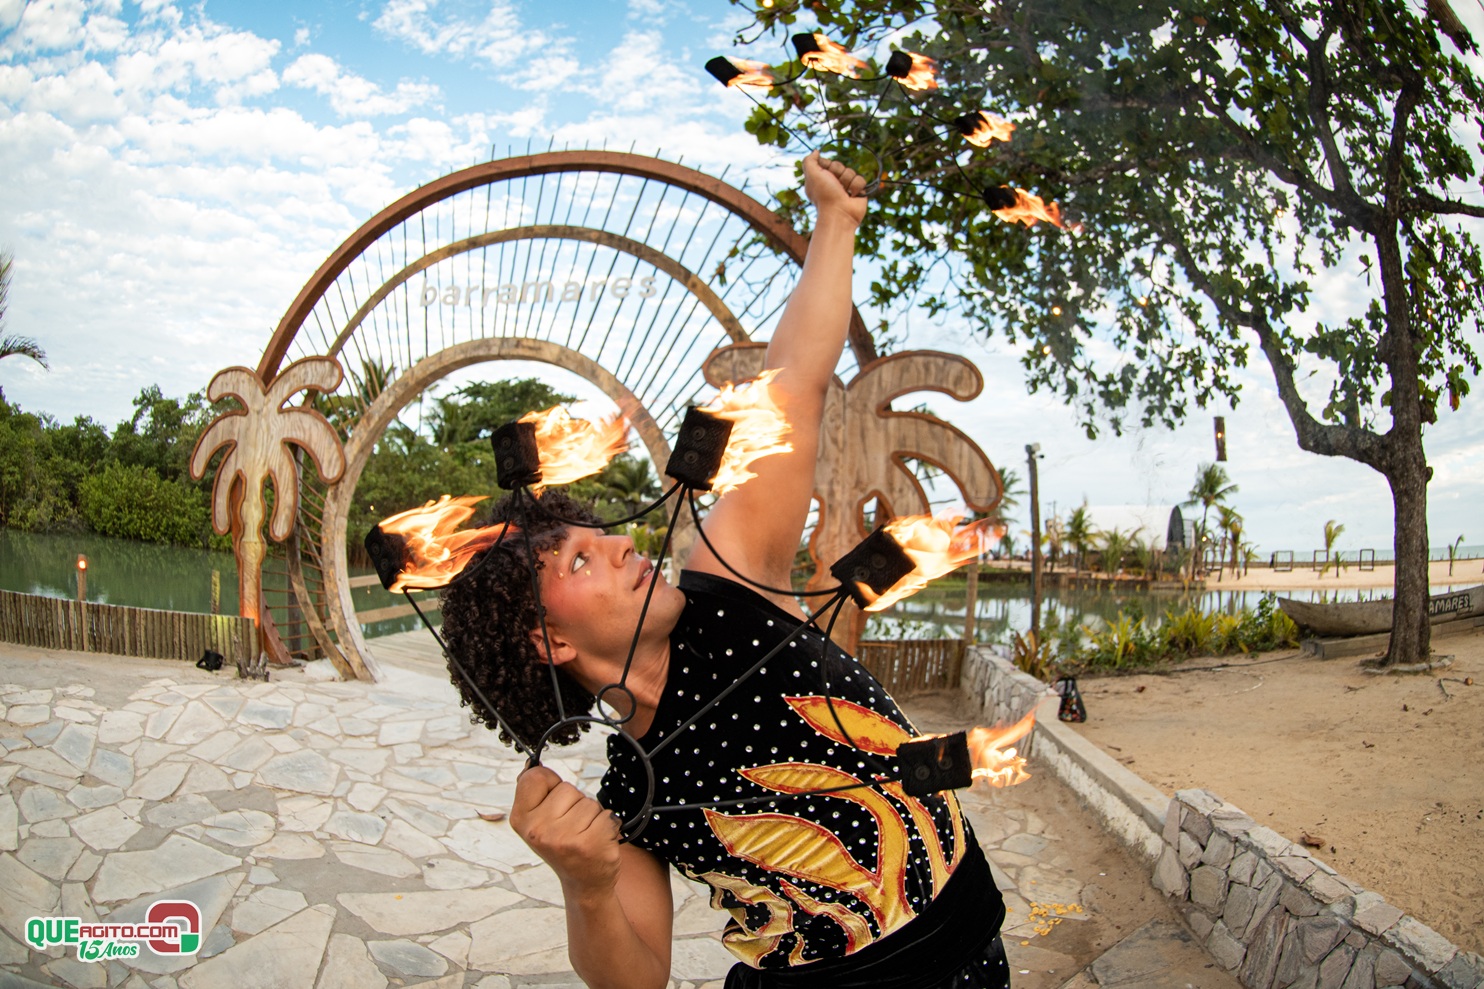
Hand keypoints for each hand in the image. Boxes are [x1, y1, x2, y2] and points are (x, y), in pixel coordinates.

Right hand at [509, 766, 623, 894]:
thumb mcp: (538, 821)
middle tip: (571, 827)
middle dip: (575, 803)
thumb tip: (532, 764)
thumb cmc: (562, 846)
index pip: (536, 776)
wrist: (583, 883)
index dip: (551, 783)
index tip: (554, 802)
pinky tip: (598, 841)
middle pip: (567, 788)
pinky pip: (607, 814)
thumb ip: (535, 793)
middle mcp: (538, 830)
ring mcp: (564, 838)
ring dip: (592, 815)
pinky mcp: (590, 844)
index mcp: (521, 819)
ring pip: (589, 802)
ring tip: (584, 835)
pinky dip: (608, 824)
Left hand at [802, 152, 867, 226]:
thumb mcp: (812, 175)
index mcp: (820, 178)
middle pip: (840, 165)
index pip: (828, 162)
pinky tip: (852, 196)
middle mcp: (832, 182)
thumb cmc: (825, 195)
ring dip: (848, 181)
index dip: (828, 165)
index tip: (825, 173)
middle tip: (836, 185)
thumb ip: (809, 160)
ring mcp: (845, 187)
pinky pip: (861, 179)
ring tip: (844, 192)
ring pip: (851, 171)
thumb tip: (816, 151)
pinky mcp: (857, 191)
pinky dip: (857, 187)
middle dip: (839, 173)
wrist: (840, 214)